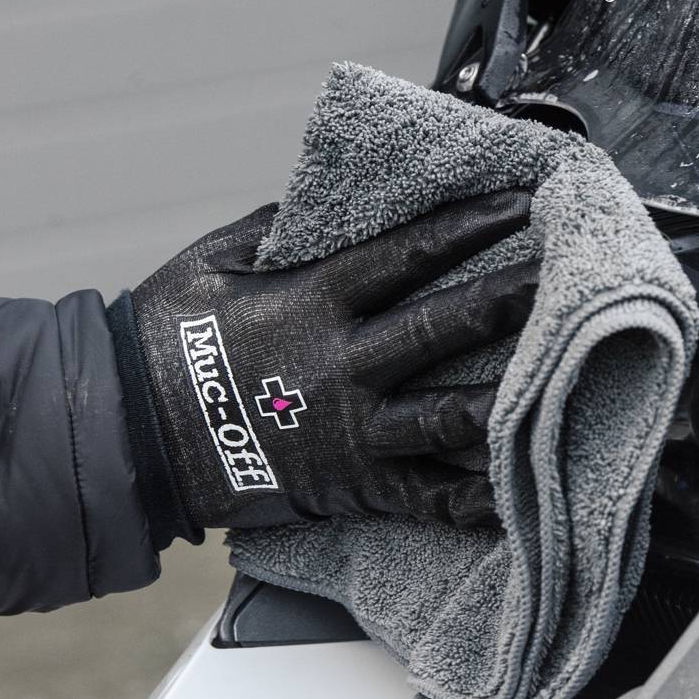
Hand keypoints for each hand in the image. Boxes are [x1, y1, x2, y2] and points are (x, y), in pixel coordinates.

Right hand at [115, 189, 535, 532]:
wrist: (129, 440)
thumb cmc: (163, 344)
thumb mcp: (208, 262)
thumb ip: (276, 228)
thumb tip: (326, 200)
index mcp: (312, 302)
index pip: (409, 253)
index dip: (469, 224)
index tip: (519, 201)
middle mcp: (343, 368)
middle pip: (445, 328)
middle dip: (511, 299)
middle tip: (567, 276)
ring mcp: (352, 433)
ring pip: (451, 416)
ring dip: (513, 393)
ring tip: (569, 377)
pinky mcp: (353, 487)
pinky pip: (429, 499)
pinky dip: (478, 497)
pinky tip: (523, 486)